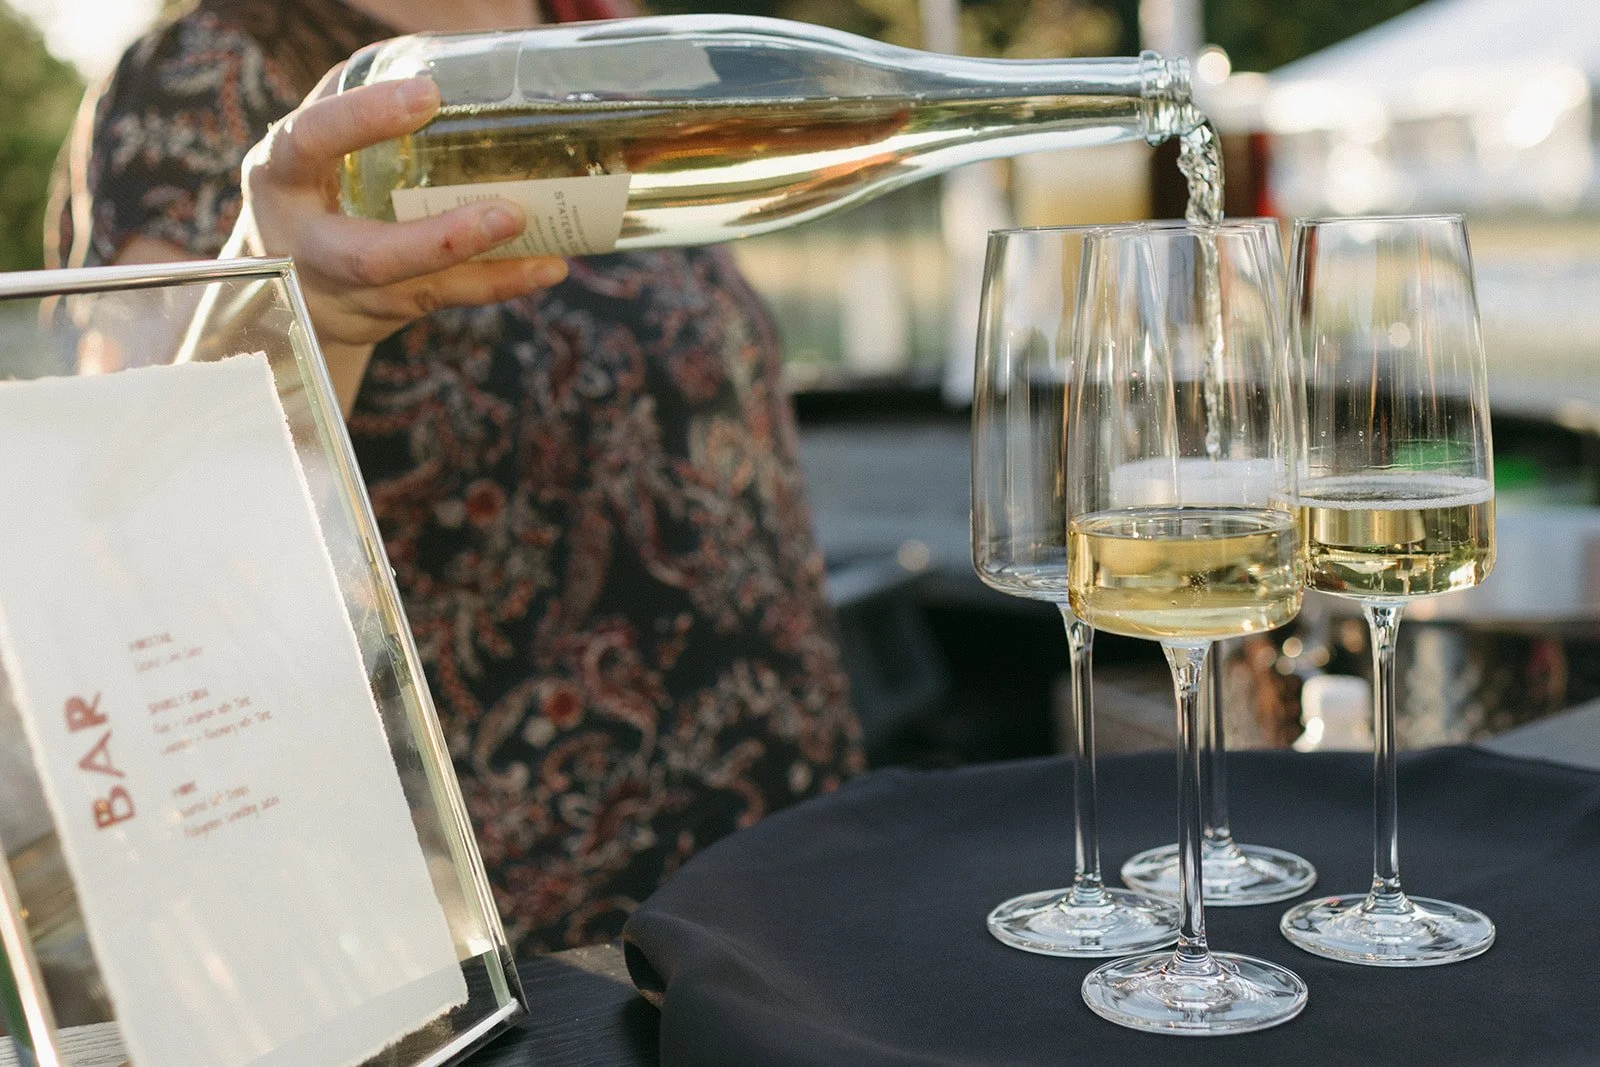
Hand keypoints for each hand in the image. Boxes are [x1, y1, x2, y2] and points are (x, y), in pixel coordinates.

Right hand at [226, 67, 568, 411]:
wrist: (282, 283)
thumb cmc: (310, 186)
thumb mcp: (313, 143)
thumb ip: (355, 100)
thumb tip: (430, 60)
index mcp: (282, 175)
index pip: (312, 140)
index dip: (364, 119)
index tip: (427, 96)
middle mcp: (307, 244)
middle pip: (369, 255)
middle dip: (441, 241)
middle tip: (508, 213)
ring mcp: (347, 291)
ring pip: (419, 288)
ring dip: (488, 269)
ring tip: (548, 248)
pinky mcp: (385, 312)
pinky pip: (447, 298)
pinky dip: (500, 282)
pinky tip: (546, 267)